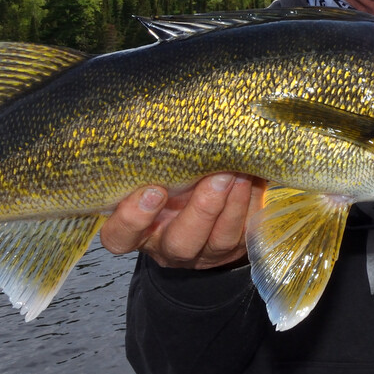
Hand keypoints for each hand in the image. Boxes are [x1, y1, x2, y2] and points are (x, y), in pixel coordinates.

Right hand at [100, 174, 265, 268]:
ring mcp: (204, 252)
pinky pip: (246, 231)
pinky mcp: (234, 246)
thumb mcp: (152, 171)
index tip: (154, 190)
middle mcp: (168, 245)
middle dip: (202, 210)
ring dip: (233, 205)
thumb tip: (166, 122)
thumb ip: (152, 160)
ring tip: (239, 172)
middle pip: (181, 242)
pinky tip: (253, 177)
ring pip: (219, 240)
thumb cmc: (167, 178)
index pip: (120, 236)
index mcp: (136, 230)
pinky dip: (251, 202)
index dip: (134, 218)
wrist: (200, 195)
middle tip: (216, 175)